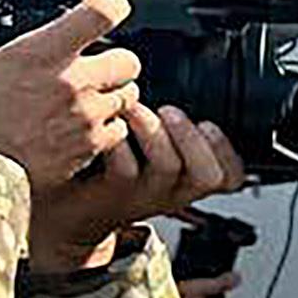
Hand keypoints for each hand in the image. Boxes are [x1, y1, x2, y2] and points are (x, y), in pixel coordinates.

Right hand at [0, 0, 143, 190]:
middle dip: (117, 59)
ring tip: (90, 98)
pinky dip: (109, 127)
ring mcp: (87, 117)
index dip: (111, 5)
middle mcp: (76, 83)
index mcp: (45, 53)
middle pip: (130, 59)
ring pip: (129, 96)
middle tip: (97, 65)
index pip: (103, 13)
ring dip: (114, 93)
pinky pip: (119, 130)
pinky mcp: (90, 148)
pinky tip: (86, 127)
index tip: (107, 9)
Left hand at [30, 106, 246, 271]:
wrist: (67, 211)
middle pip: (207, 175)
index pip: (230, 178)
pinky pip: (125, 167)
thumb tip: (188, 87)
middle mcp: (172, 193)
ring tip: (134, 106)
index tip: (208, 124)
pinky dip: (119, 140)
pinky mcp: (113, 193)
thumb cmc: (110, 172)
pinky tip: (108, 124)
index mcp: (187, 182)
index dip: (227, 151)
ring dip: (153, 128)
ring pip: (168, 166)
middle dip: (192, 137)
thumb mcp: (151, 157)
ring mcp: (144, 196)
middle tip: (170, 111)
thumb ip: (171, 133)